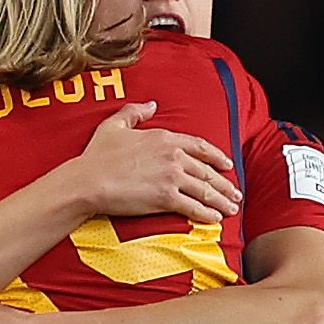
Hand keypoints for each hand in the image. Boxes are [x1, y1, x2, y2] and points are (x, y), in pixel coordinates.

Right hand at [75, 100, 240, 219]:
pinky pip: (193, 207)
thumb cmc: (97, 156)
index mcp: (164, 138)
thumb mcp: (115, 125)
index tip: (227, 164)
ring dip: (221, 201)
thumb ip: (135, 112)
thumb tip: (152, 104)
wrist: (88, 181)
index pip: (200, 146)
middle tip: (235, 194)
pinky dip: (207, 214)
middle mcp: (173, 156)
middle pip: (207, 171)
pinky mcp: (165, 198)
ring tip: (231, 209)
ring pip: (204, 190)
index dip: (217, 156)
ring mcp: (171, 177)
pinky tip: (215, 219)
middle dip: (224, 184)